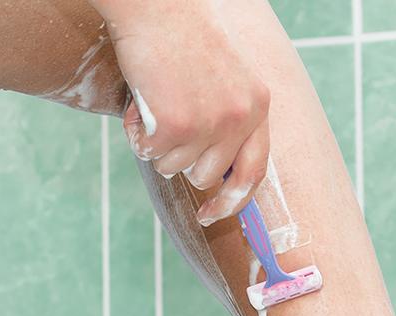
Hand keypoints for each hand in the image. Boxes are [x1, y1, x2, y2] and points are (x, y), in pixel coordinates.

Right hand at [93, 0, 270, 225]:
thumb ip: (230, 116)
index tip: (210, 214)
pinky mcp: (176, 126)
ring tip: (156, 99)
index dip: (232, 201)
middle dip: (181, 159)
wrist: (156, 2)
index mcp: (258, 105)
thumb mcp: (227, 74)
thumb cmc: (182, 32)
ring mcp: (210, 124)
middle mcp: (240, 118)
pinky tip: (141, 98)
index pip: (254, 172)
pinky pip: (148, 154)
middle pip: (207, 176)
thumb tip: (216, 173)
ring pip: (174, 168)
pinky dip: (136, 133)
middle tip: (167, 120)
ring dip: (157, 144)